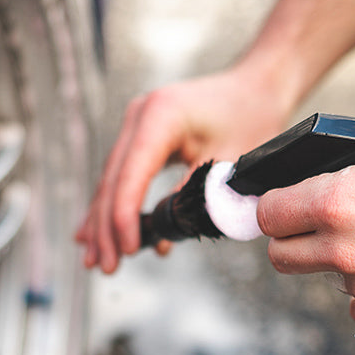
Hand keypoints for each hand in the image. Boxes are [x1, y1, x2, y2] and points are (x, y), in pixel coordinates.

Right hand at [76, 70, 288, 271]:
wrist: (258, 87)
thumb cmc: (252, 119)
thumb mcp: (231, 163)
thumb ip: (198, 196)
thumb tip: (167, 233)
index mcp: (162, 116)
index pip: (132, 174)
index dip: (125, 217)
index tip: (128, 250)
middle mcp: (140, 115)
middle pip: (113, 180)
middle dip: (107, 227)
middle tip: (106, 267)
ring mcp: (137, 123)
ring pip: (112, 180)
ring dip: (105, 222)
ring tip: (97, 260)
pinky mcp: (142, 135)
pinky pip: (123, 175)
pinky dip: (116, 206)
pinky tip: (101, 235)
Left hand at [256, 124, 354, 331]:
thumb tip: (334, 165)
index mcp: (339, 201)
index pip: (268, 215)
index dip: (273, 207)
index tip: (283, 207)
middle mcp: (344, 249)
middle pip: (281, 257)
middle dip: (293, 240)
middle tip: (318, 228)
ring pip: (327, 281)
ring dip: (341, 265)